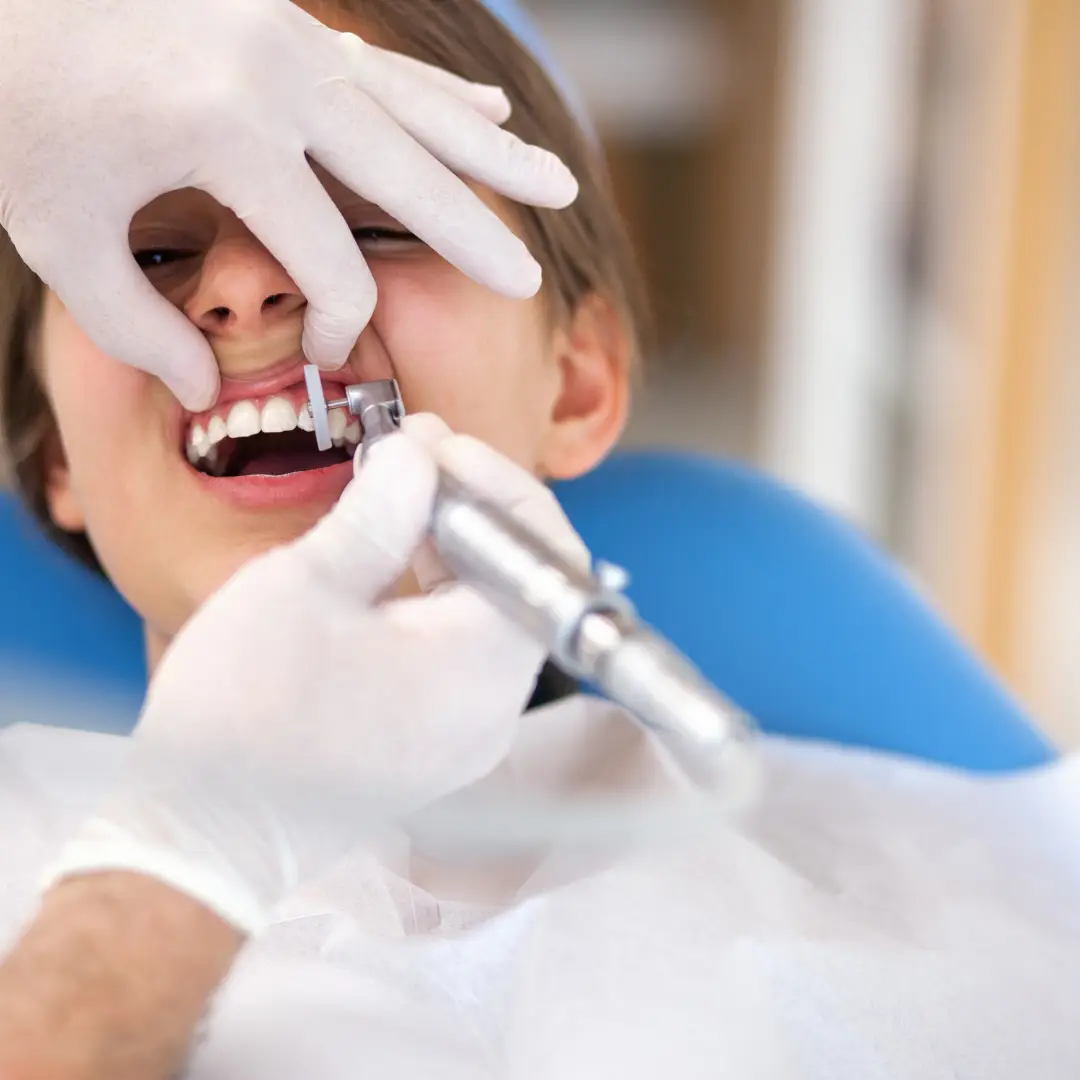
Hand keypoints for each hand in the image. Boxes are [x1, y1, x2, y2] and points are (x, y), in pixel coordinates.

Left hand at [0, 0, 577, 409]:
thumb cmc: (11, 107)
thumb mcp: (58, 234)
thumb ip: (139, 326)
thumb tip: (206, 388)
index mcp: (229, 136)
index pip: (330, 262)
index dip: (339, 327)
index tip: (323, 361)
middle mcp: (278, 77)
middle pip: (413, 175)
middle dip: (476, 238)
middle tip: (529, 282)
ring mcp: (285, 35)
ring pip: (421, 108)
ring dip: (493, 153)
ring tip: (560, 186)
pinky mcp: (278, 17)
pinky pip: (384, 65)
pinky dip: (440, 94)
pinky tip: (491, 108)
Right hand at [46, 416, 587, 933]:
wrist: (201, 837)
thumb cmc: (244, 716)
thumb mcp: (307, 587)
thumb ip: (381, 513)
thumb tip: (420, 457)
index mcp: (485, 665)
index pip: (538, 549)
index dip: (494, 480)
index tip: (435, 442)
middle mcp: (496, 706)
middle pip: (515, 579)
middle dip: (465, 507)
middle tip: (407, 456)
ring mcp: (468, 731)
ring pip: (483, 613)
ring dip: (445, 549)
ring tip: (389, 496)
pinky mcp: (433, 743)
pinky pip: (454, 653)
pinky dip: (428, 599)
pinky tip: (385, 560)